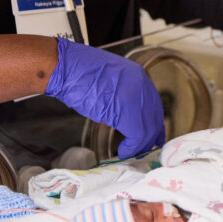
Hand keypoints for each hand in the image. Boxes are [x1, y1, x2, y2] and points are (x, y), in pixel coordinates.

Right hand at [45, 38, 165, 157]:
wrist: (67, 70)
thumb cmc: (80, 74)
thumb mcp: (111, 79)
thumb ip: (124, 92)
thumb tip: (126, 112)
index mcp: (139, 76)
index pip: (154, 104)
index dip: (152, 122)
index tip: (151, 134)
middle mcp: (142, 86)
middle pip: (155, 117)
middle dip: (150, 135)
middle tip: (142, 148)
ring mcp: (136, 99)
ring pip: (149, 128)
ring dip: (140, 144)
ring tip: (130, 152)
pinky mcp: (127, 112)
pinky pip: (138, 135)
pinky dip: (132, 147)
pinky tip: (123, 152)